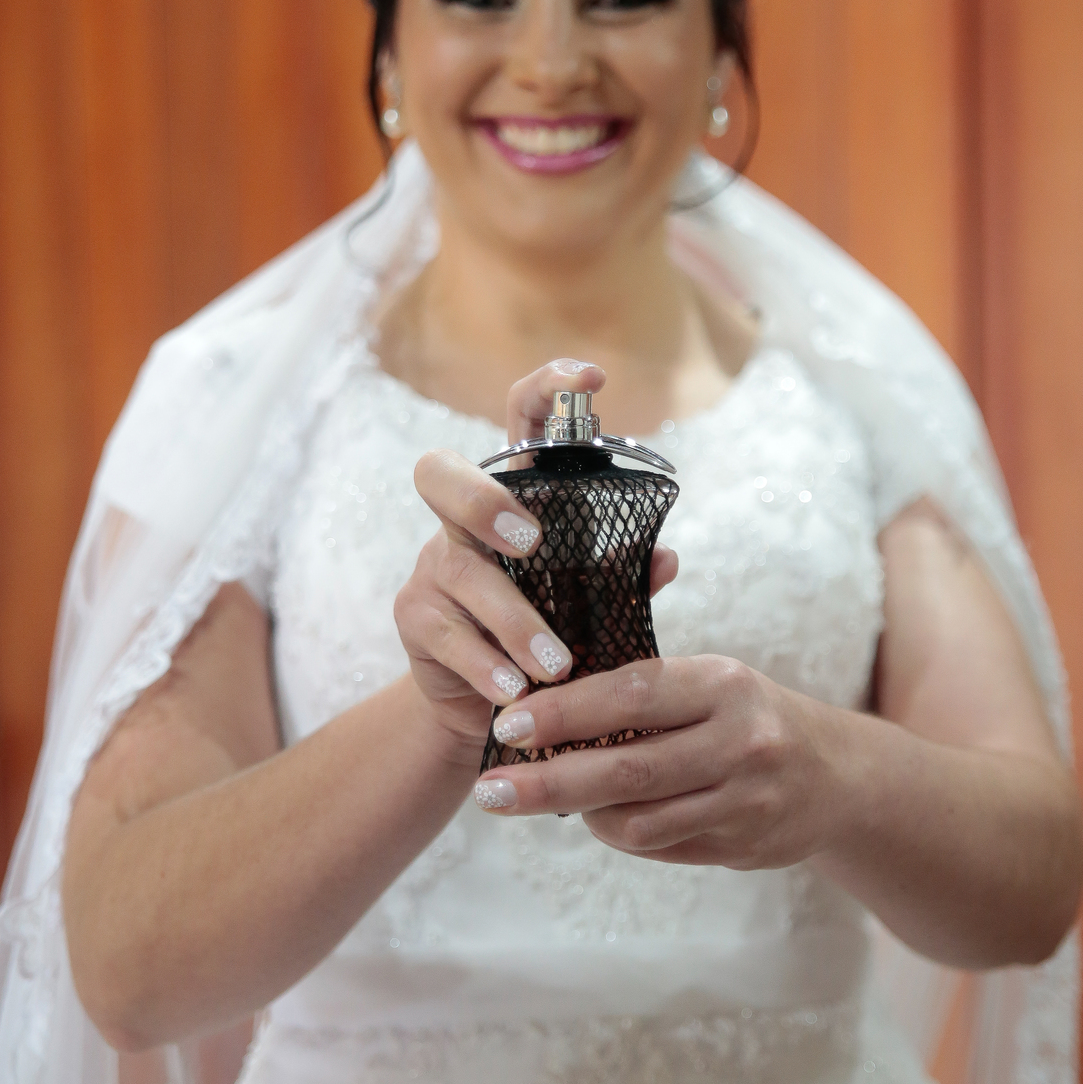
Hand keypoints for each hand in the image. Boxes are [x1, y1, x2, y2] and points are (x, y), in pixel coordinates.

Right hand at [395, 358, 678, 759]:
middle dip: (483, 501)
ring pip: (467, 576)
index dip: (548, 386)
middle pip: (443, 474)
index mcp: (515, 497)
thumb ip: (622, 577)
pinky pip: (451, 635)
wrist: (490, 706)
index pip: (519, 419)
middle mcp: (464, 520)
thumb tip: (666, 558)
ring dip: (517, 621)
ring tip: (557, 664)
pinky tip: (514, 690)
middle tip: (530, 543)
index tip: (593, 377)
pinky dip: (488, 664)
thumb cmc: (549, 635)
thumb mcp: (592, 604)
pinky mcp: (416, 617)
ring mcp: (434, 566)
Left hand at [473, 655, 845, 870]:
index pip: (632, 694)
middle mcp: (740, 742)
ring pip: (640, 822)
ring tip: (535, 800)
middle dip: (549, 782)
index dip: (565, 712)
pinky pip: (661, 848)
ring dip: (580, 814)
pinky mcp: (743, 848)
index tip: (508, 725)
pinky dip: (619, 833)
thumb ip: (644, 688)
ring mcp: (745, 801)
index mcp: (725, 685)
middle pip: (628, 770)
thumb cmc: (751, 714)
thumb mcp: (712, 681)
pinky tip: (596, 817)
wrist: (839, 777)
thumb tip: (546, 700)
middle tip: (490, 791)